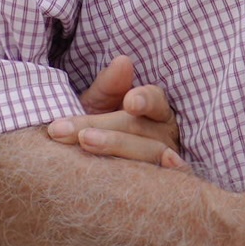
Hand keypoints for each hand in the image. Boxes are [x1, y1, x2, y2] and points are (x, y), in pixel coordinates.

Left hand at [44, 54, 186, 170]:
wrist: (88, 168)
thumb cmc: (97, 128)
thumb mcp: (99, 105)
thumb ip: (109, 86)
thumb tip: (124, 61)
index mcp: (154, 109)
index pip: (155, 100)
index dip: (144, 99)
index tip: (129, 102)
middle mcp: (165, 132)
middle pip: (140, 127)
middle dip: (106, 127)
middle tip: (78, 131)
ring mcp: (166, 159)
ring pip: (147, 153)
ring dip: (117, 147)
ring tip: (85, 142)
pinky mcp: (162, 184)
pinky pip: (158, 181)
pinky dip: (156, 179)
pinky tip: (144, 177)